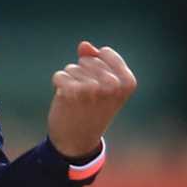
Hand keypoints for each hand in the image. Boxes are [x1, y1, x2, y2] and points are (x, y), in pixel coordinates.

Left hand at [47, 42, 136, 158]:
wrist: (77, 141)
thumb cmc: (92, 110)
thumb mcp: (102, 85)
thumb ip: (96, 60)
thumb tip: (84, 45)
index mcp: (127, 82)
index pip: (105, 53)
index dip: (96, 68)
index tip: (100, 88)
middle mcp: (113, 84)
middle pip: (88, 60)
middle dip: (82, 74)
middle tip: (87, 98)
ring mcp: (93, 88)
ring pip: (73, 68)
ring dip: (70, 82)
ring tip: (77, 101)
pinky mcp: (72, 92)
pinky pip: (60, 75)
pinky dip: (59, 85)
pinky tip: (66, 100)